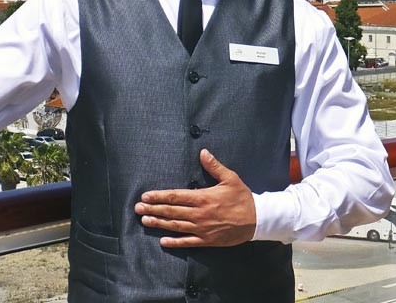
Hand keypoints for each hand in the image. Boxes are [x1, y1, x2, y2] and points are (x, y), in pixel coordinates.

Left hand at [135, 149, 255, 247]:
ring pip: (176, 226)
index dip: (158, 196)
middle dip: (153, 209)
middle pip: (171, 211)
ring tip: (145, 221)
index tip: (145, 196)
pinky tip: (163, 242)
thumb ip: (214, 166)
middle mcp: (199, 214)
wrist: (257, 220)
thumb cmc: (242, 197)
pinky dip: (175, 242)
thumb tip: (203, 152)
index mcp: (202, 197)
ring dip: (159, 224)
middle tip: (137, 209)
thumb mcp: (230, 178)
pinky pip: (188, 242)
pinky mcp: (207, 240)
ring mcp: (202, 229)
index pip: (175, 196)